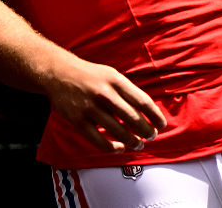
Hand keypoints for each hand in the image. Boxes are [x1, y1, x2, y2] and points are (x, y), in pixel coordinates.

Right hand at [42, 55, 166, 153]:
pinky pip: (99, 141)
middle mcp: (104, 93)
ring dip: (132, 142)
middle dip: (146, 131)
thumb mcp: (111, 75)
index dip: (155, 116)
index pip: (142, 101)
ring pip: (118, 132)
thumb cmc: (91, 76)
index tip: (161, 125)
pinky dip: (112, 148)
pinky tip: (119, 148)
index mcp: (115, 80)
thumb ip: (128, 91)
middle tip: (151, 136)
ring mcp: (90, 108)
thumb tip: (148, 111)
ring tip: (138, 145)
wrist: (59, 73)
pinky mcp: (78, 121)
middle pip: (133, 118)